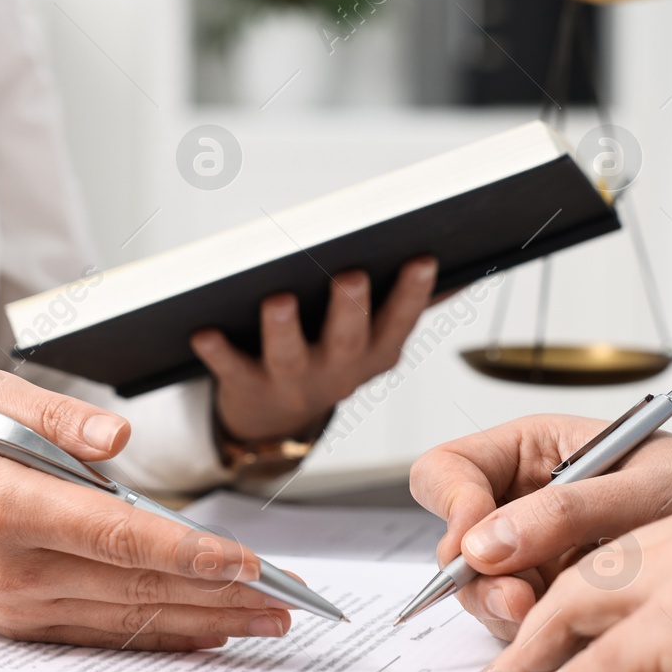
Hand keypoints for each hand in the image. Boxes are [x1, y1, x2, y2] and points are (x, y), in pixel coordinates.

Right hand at [0, 370, 290, 648]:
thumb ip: (59, 417)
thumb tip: (121, 442)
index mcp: (8, 507)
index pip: (120, 539)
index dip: (192, 555)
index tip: (249, 563)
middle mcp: (13, 569)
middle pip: (138, 588)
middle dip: (221, 597)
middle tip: (286, 599)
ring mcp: (15, 607)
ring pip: (129, 621)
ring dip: (204, 623)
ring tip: (263, 619)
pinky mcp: (17, 626)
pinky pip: (102, 636)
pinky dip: (159, 635)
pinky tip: (204, 631)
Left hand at [191, 258, 437, 442]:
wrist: (275, 414)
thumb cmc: (330, 355)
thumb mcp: (379, 335)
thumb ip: (416, 302)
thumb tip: (467, 269)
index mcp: (374, 353)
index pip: (398, 322)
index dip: (411, 293)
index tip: (422, 257)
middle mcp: (338, 371)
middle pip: (347, 340)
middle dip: (350, 309)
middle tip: (350, 275)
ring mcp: (293, 381)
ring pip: (288, 356)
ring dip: (283, 329)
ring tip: (277, 299)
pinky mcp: (247, 385)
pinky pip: (231, 369)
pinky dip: (218, 352)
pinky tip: (203, 331)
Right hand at [410, 413, 671, 638]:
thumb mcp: (642, 490)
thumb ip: (563, 510)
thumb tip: (482, 542)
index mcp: (536, 449)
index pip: (450, 470)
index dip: (452, 506)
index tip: (474, 544)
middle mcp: (529, 500)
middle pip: (458, 541)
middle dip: (480, 576)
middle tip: (520, 601)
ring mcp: (543, 552)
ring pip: (482, 589)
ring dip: (506, 611)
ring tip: (554, 616)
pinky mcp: (564, 597)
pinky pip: (522, 622)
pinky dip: (536, 636)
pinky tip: (571, 640)